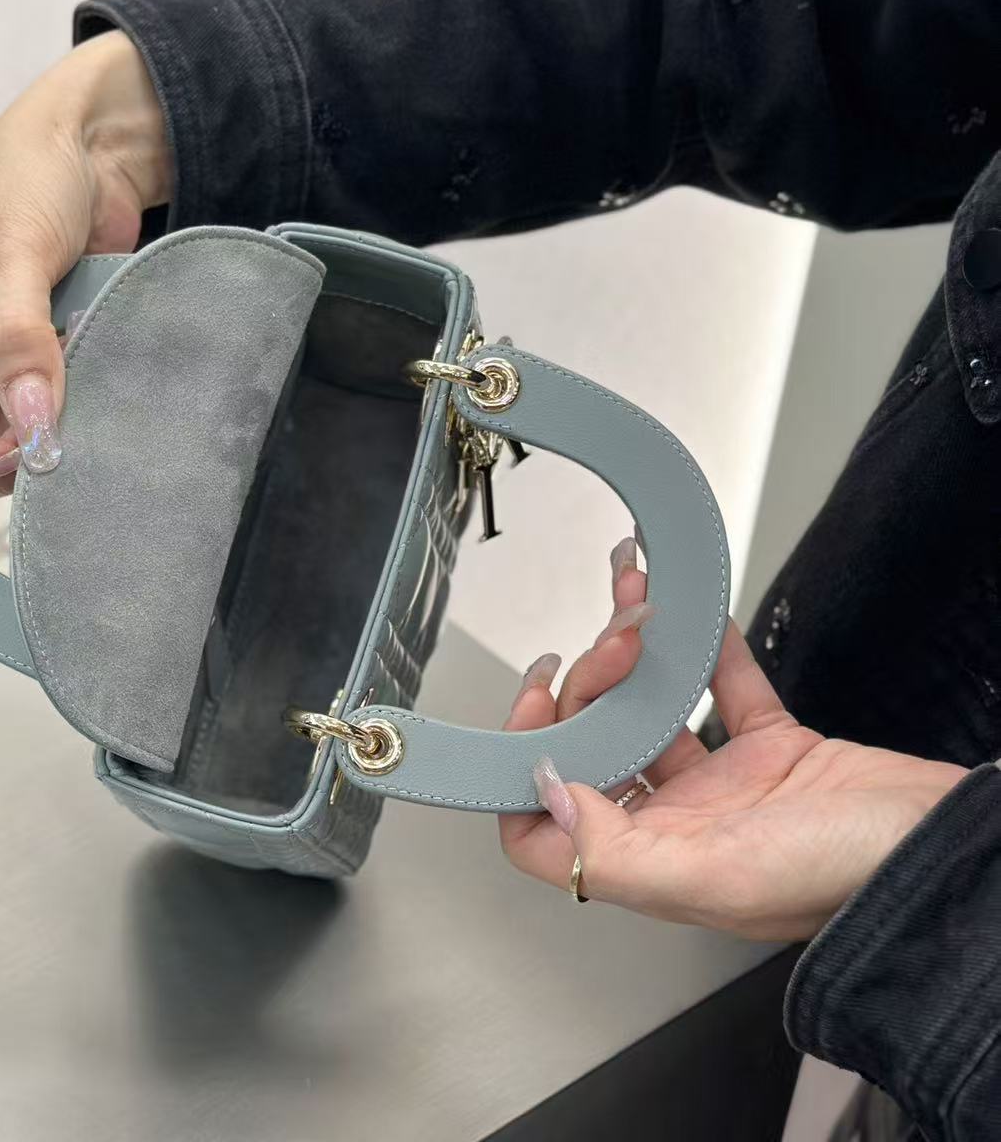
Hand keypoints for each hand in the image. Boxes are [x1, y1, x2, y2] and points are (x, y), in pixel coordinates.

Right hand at [0, 31, 168, 491]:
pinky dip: (65, 415)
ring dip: (32, 440)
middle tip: (48, 453)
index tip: (6, 457)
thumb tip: (33, 429)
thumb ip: (20, 339)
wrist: (96, 141)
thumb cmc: (30, 174)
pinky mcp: (35, 355)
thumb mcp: (17, 253)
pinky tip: (93, 394)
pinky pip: (40, 410)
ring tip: (78, 416)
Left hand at [499, 536, 965, 940]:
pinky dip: (705, 644)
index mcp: (656, 863)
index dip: (527, 764)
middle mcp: (681, 825)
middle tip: (616, 644)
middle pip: (598, 747)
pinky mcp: (776, 748)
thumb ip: (616, 847)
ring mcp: (728, 786)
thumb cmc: (849, 877)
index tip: (535, 701)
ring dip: (637, 654)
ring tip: (636, 601)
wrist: (951, 850)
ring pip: (652, 709)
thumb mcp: (717, 878)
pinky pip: (724, 684)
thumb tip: (548, 795)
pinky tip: (691, 608)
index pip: (548, 828)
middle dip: (592, 685)